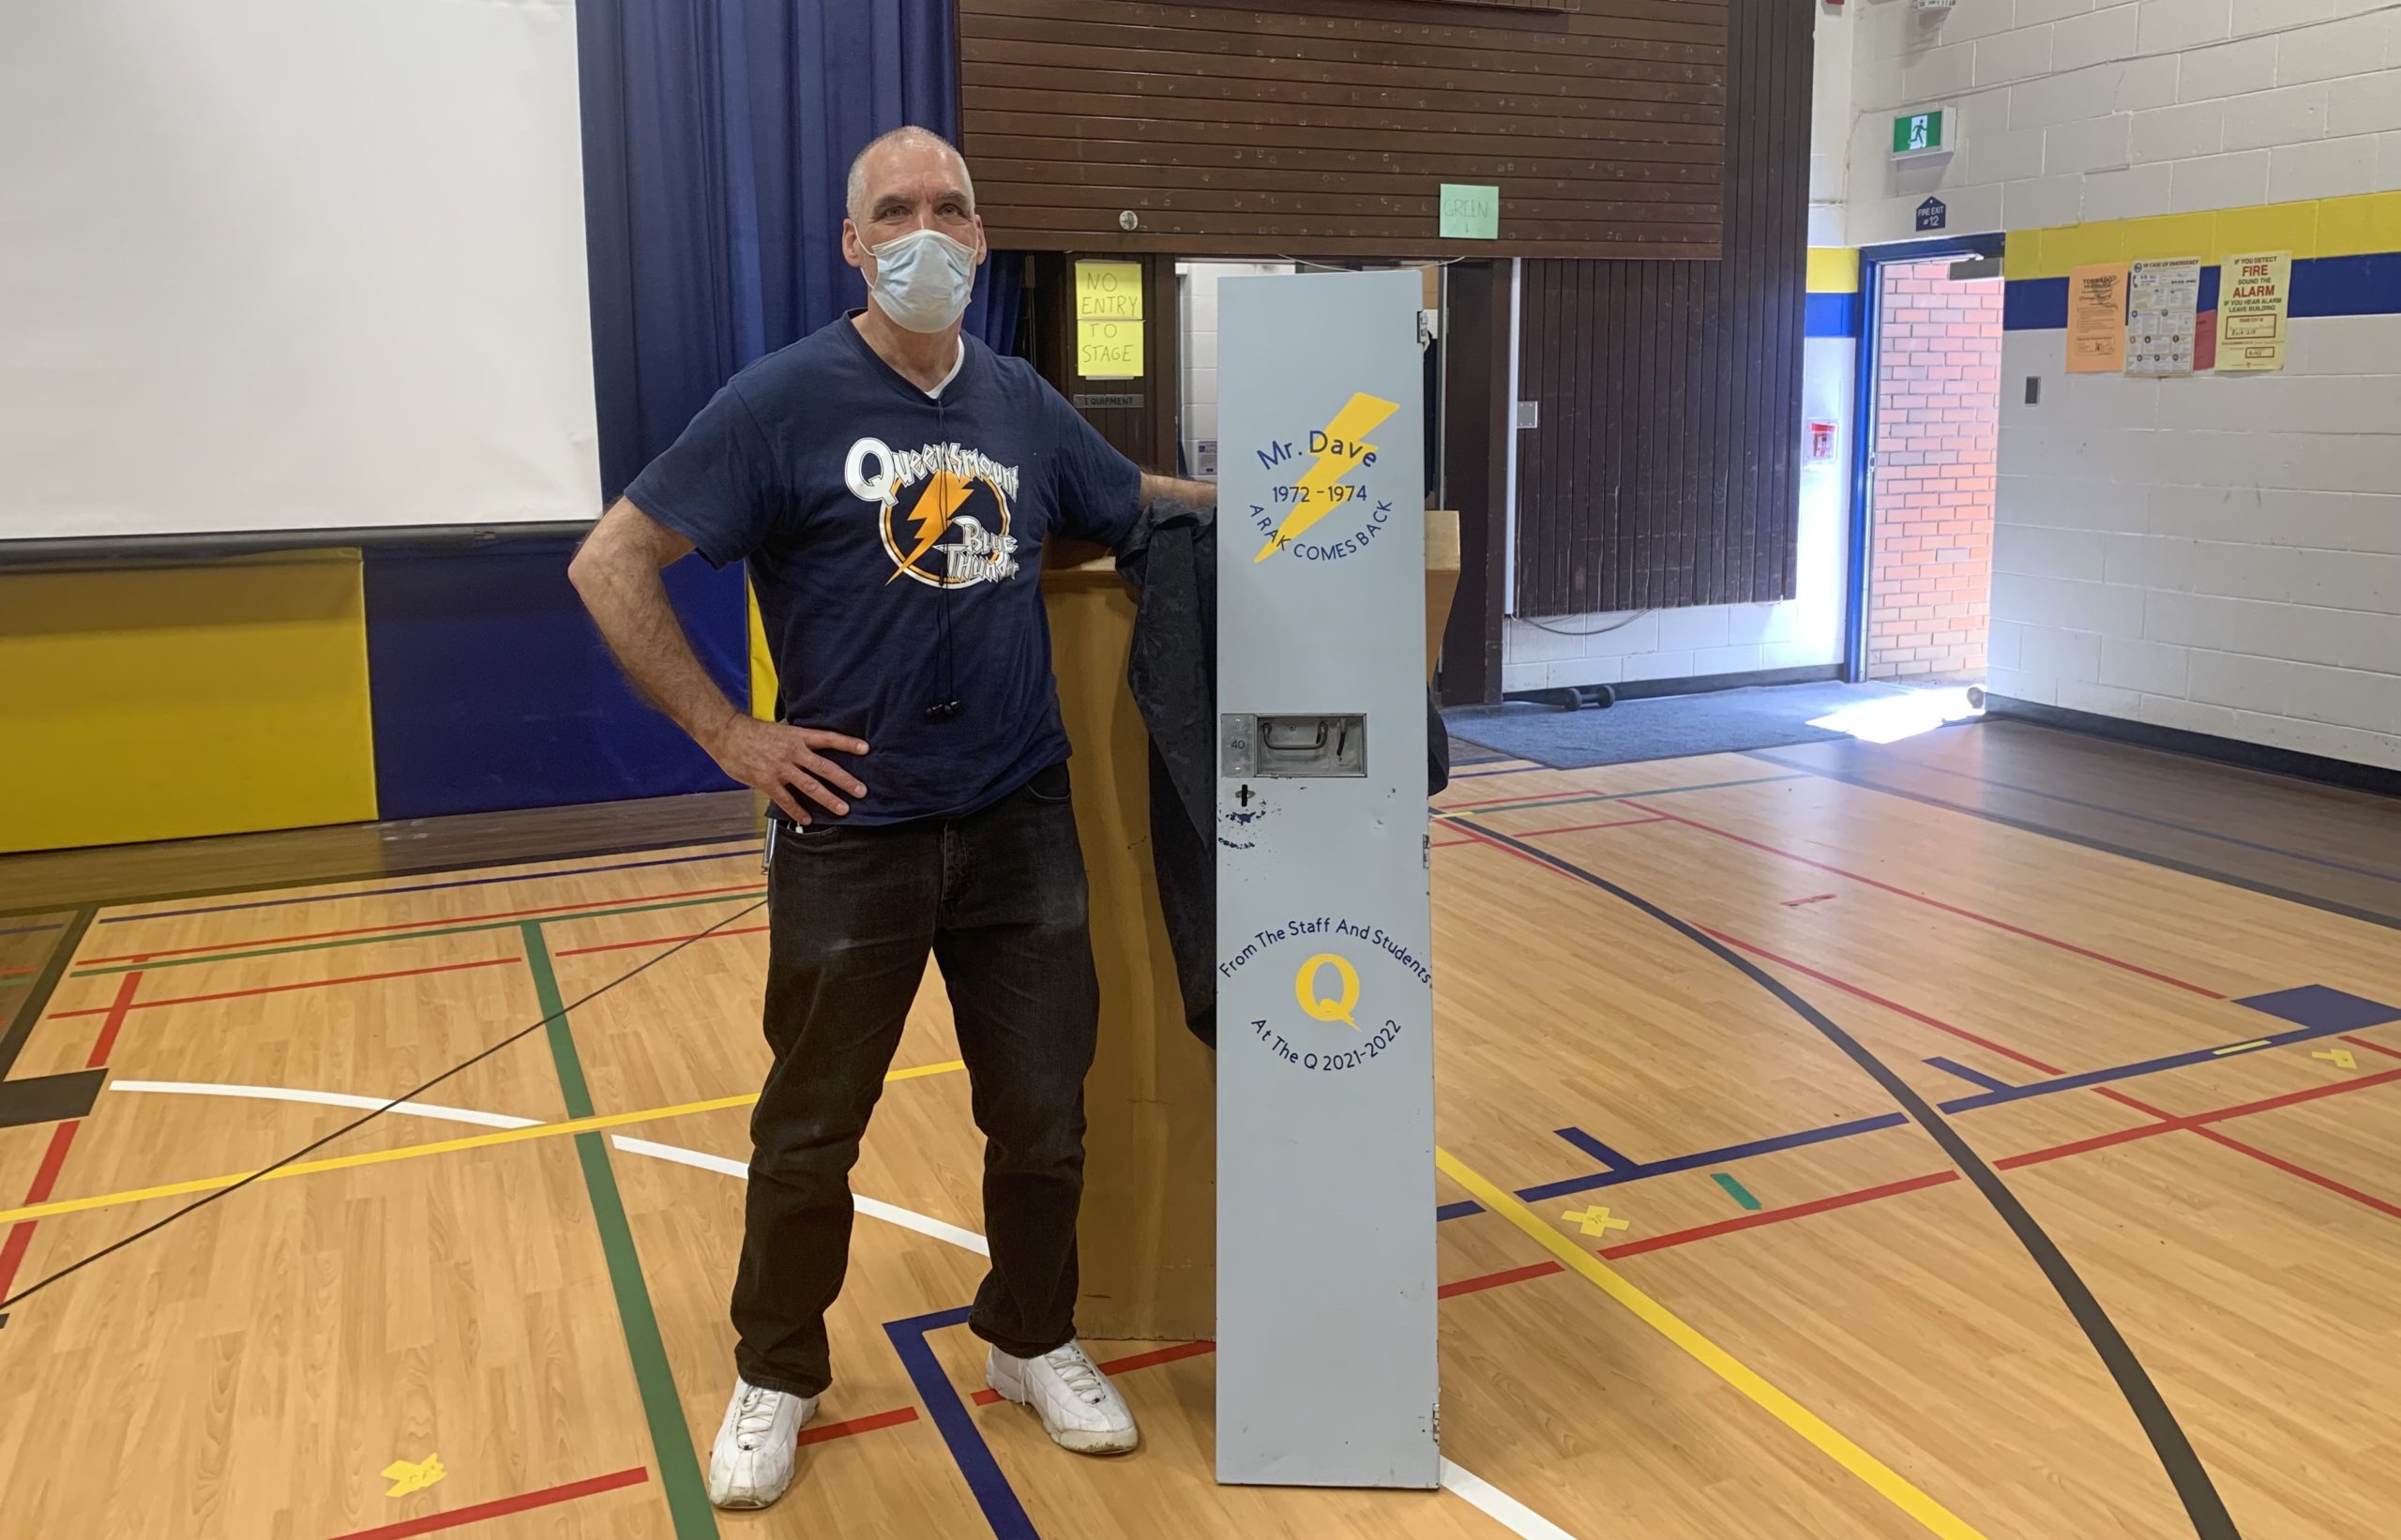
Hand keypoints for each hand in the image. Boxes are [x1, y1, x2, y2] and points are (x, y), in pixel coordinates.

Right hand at [705, 715, 868, 823]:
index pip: (828, 738)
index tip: (865, 749)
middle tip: (861, 791)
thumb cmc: (752, 732)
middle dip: (845, 781)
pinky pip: (786, 799)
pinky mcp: (767, 781)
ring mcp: (780, 767)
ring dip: (828, 799)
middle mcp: (792, 752)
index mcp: (797, 736)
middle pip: (825, 767)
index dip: (847, 743)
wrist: (727, 734)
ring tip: (843, 809)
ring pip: (810, 786)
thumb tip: (812, 745)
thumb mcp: (780, 729)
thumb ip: (797, 739)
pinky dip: (797, 810)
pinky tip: (807, 819)